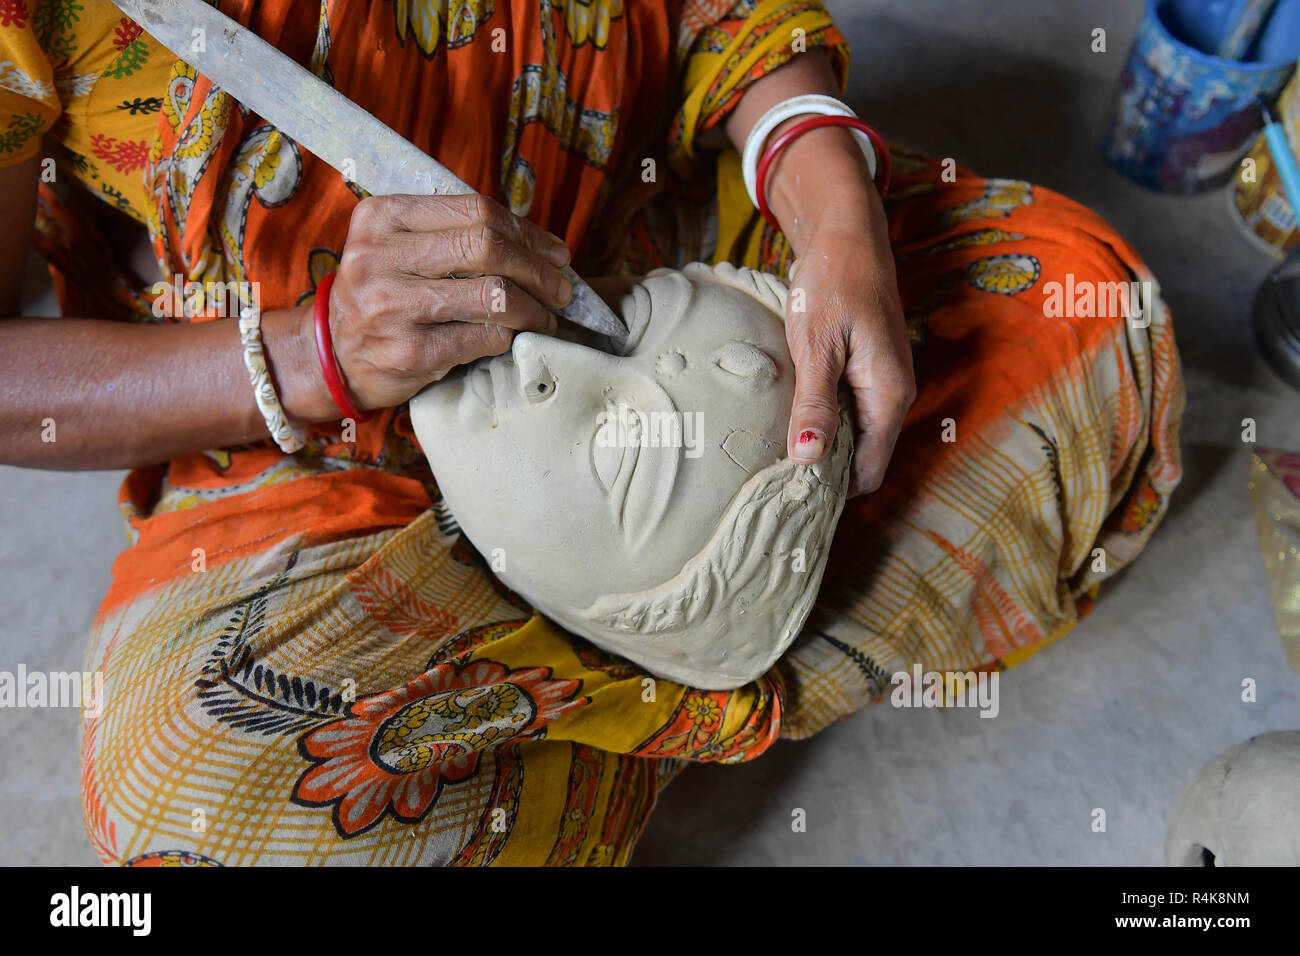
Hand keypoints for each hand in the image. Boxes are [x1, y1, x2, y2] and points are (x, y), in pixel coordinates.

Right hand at [304, 193, 574, 415]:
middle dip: (538, 270)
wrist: (331, 353)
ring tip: (546, 316)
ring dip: (533, 308)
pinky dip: (510, 337)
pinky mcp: (409, 353)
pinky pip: (483, 337)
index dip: (527, 232)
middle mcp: (380, 257)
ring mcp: (392, 306)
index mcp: (382, 217)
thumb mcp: (398, 245)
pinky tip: (516, 338)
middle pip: (487, 247)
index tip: (555, 252)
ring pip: (492, 295)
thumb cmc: (382, 294)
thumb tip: (541, 245)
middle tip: (561, 288)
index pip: (475, 211)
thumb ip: (452, 232)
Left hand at [785, 208, 915, 496]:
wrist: (846, 234)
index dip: (832, 489)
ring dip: (820, 445)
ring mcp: (882, 384)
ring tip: (774, 454)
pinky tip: (790, 419)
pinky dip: (822, 421)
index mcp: (888, 397)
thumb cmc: (832, 282)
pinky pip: (849, 413)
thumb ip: (815, 405)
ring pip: (854, 437)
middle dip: (823, 472)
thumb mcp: (817, 345)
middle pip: (862, 460)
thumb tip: (807, 460)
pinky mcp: (868, 371)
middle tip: (770, 480)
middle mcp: (894, 397)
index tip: (787, 496)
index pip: (868, 473)